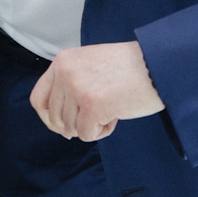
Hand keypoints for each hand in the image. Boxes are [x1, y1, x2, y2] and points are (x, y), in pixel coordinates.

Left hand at [28, 41, 163, 141]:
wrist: (159, 64)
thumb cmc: (131, 68)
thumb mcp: (90, 65)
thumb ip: (71, 84)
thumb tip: (59, 124)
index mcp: (62, 61)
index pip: (38, 98)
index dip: (49, 118)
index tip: (62, 126)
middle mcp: (65, 72)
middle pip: (55, 117)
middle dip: (73, 125)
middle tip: (97, 118)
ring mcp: (77, 88)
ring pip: (71, 128)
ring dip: (92, 126)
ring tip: (112, 109)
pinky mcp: (92, 105)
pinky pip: (86, 134)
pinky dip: (102, 132)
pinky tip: (116, 116)